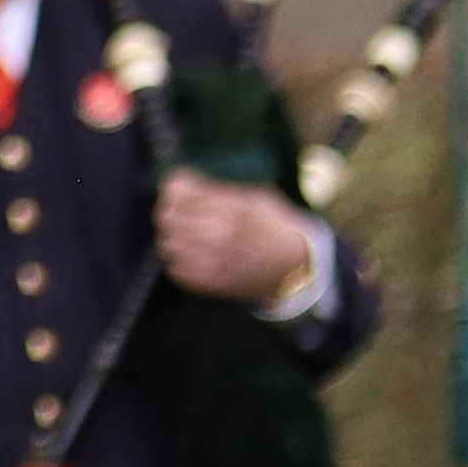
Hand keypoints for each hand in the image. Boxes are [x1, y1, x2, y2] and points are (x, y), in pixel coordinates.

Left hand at [156, 170, 318, 309]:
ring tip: (185, 233)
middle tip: (177, 210)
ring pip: (168, 244)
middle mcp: (222, 235)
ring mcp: (215, 261)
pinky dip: (179, 259)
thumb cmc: (276, 227)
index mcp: (235, 209)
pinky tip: (192, 254)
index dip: (174, 187)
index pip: (181, 193)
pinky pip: (175, 269)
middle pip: (168, 217)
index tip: (177, 186)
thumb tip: (184, 183)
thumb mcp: (257, 198)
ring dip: (173, 236)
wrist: (299, 267)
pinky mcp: (212, 283)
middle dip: (169, 209)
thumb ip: (221, 192)